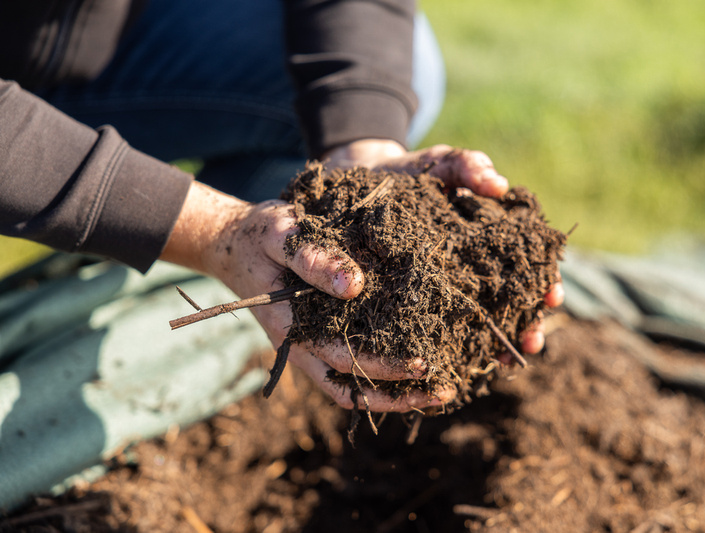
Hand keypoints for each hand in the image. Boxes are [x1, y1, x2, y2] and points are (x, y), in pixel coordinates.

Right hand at [161, 181, 454, 411]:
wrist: (233, 242)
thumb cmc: (260, 236)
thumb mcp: (282, 236)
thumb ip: (313, 258)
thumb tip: (355, 285)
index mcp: (291, 327)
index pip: (341, 361)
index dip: (382, 369)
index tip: (424, 363)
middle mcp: (301, 346)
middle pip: (352, 387)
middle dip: (400, 392)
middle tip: (446, 386)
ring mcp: (310, 346)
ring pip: (353, 388)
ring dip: (394, 395)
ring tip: (441, 390)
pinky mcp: (319, 336)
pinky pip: (350, 369)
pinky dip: (381, 377)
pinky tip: (415, 369)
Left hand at [325, 139, 564, 360]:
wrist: (360, 183)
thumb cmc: (407, 175)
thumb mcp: (437, 164)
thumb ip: (466, 166)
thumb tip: (498, 183)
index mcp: (491, 237)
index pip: (529, 263)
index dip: (545, 281)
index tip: (552, 297)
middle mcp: (476, 266)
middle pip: (512, 301)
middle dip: (527, 324)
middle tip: (533, 343)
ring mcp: (449, 287)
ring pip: (481, 322)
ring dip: (498, 343)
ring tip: (506, 362)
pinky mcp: (417, 300)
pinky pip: (440, 329)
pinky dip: (452, 347)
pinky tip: (459, 364)